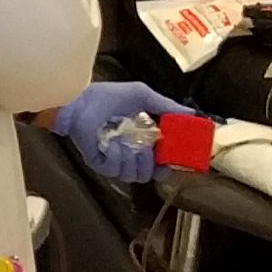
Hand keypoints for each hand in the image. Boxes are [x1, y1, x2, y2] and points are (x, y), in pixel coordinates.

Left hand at [47, 79, 193, 183]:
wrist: (79, 101)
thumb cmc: (108, 97)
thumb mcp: (142, 96)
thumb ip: (166, 106)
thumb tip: (192, 113)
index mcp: (143, 138)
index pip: (162, 160)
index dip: (170, 162)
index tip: (175, 159)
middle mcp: (131, 152)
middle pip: (150, 174)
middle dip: (152, 164)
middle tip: (148, 150)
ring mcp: (115, 160)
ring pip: (134, 175)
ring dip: (132, 157)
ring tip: (124, 140)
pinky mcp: (100, 164)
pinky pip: (115, 170)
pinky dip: (115, 156)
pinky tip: (109, 142)